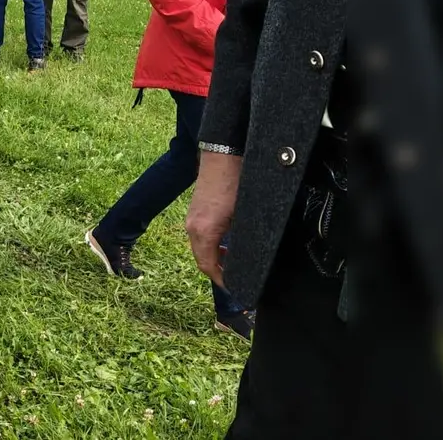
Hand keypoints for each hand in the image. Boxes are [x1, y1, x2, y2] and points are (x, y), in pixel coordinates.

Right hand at [186, 151, 241, 287]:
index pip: (208, 266)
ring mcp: (191, 218)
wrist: (224, 154)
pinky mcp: (195, 210)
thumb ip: (244, 240)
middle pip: (201, 259)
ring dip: (214, 258)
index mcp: (204, 231)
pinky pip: (199, 236)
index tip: (236, 287)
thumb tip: (250, 258)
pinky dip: (211, 246)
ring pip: (200, 247)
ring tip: (234, 262)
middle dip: (218, 271)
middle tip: (237, 278)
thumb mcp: (244, 216)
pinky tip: (226, 243)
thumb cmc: (237, 183)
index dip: (222, 280)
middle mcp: (193, 227)